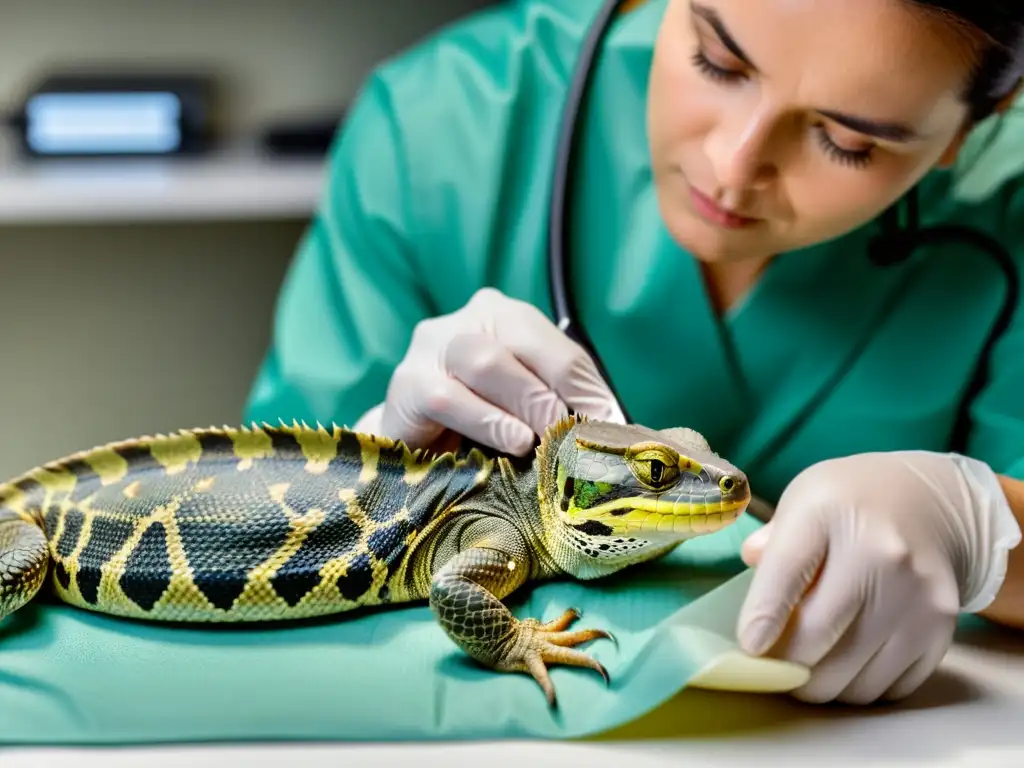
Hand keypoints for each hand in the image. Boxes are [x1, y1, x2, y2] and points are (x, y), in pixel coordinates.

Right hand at [357, 287, 624, 454]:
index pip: (555, 343)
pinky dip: (487, 422)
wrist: (417, 445)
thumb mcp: (527, 406)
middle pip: (518, 344)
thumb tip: (612, 425)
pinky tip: (511, 442)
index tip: (611, 423)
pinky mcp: (406, 383)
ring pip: (484, 362)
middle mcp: (466, 319)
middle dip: (553, 394)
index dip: (587, 386)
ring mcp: (431, 347)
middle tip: (574, 436)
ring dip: (523, 405)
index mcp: (503, 315)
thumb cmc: (481, 424)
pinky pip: (448, 397)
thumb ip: (563, 403)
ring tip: (542, 441)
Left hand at [736, 450, 1020, 704]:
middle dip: (786, 664)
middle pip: (816, 636)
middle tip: (774, 665)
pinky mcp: (941, 626)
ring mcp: (915, 593)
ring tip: (810, 666)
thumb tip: (754, 609)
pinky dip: (861, 687)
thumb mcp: (799, 502)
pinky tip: (851, 664)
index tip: (750, 646)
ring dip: (822, 684)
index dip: (762, 617)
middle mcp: (878, 552)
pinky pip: (889, 686)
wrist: (930, 502)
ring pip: (853, 677)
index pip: (786, 572)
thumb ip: (768, 549)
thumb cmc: (848, 506)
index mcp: (827, 511)